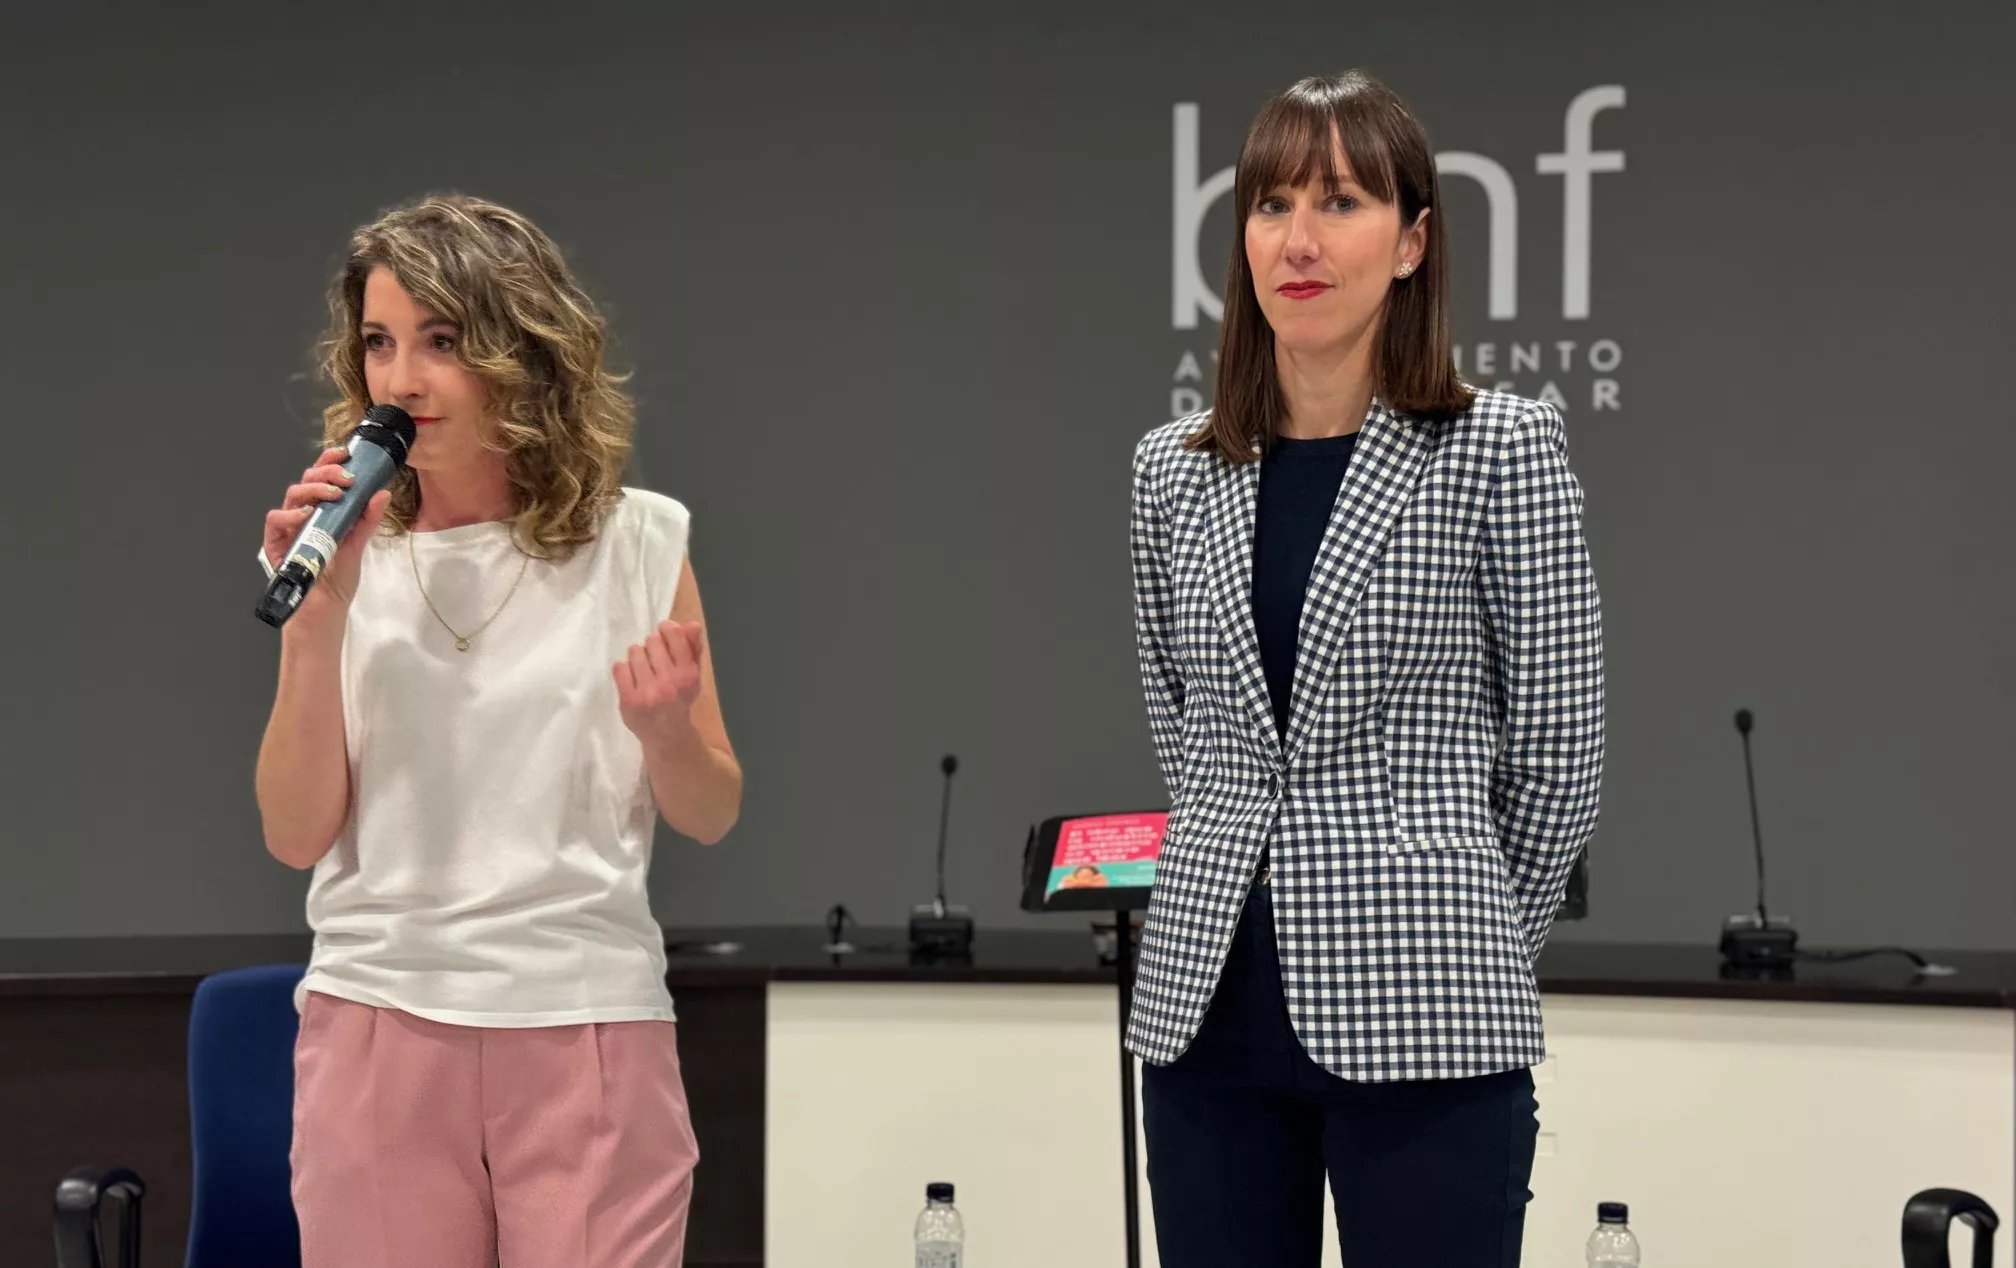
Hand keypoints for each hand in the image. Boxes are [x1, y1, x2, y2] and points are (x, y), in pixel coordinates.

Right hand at [261, 445, 391, 613]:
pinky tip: (306, 515)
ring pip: (292, 495)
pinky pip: (275, 520)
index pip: (321, 478)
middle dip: (326, 472)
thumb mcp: (357, 544)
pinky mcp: (275, 543)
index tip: (346, 452)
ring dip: (313, 489)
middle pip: (307, 480)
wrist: (324, 607)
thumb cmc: (338, 577)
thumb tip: (383, 492)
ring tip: (333, 494)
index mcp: (321, 511)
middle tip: (346, 478)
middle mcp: (302, 514)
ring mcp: (288, 527)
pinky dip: (289, 514)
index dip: (330, 461)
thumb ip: (367, 519)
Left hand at [614, 620, 705, 741]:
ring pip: (634, 651)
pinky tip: (631, 678)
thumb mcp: (692, 674)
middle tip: (654, 659)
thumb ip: (693, 648)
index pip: (674, 636)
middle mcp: (669, 682)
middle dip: (652, 646)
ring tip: (643, 669)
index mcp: (688, 674)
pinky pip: (619, 667)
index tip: (664, 633)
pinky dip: (623, 669)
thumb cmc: (680, 698)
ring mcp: (647, 692)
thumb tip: (691, 624)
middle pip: (652, 641)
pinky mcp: (628, 699)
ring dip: (637, 656)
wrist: (667, 734)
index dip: (667, 629)